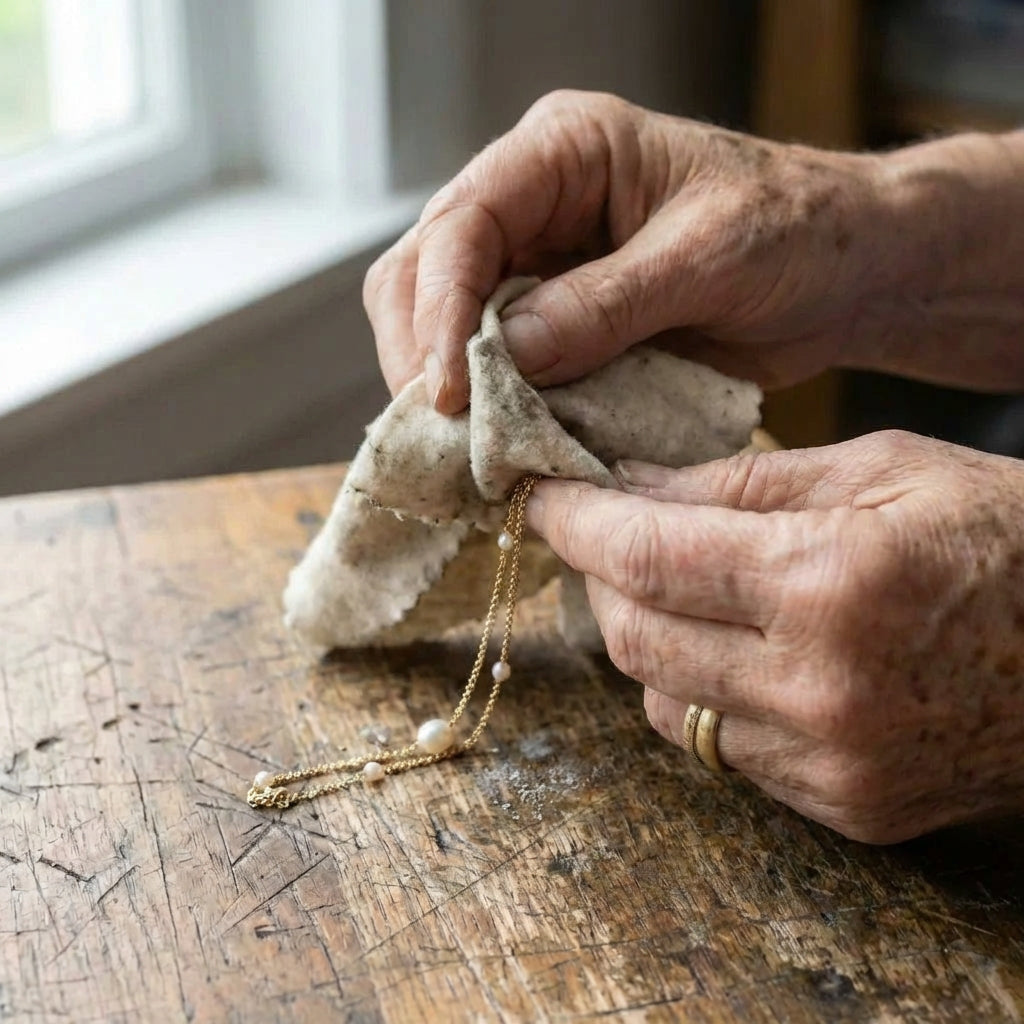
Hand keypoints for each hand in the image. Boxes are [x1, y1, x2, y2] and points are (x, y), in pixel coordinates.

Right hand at [363, 89, 1023, 412]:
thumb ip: (606, 304)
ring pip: (443, 326)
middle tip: (445, 433)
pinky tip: (498, 448)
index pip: (463, 222)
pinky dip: (489, 412)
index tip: (447, 391)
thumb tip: (505, 356)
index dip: (442, 309)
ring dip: (448, 390)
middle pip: (424, 273)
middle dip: (425, 354)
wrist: (843, 276)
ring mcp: (537, 269)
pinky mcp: (554, 328)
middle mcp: (532, 205)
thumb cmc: (796, 232)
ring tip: (465, 451)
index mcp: (564, 153)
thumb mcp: (709, 256)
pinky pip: (494, 370)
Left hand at [526, 430, 1023, 842]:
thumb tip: (631, 484)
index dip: (573, 522)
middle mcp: (821, 689)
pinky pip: (722, 748)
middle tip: (604, 530)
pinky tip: (734, 650)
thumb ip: (742, 483)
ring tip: (676, 587)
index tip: (537, 494)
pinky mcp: (846, 808)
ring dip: (646, 637)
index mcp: (832, 582)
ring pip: (663, 702)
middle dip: (600, 577)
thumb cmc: (1008, 538)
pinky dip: (701, 693)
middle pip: (634, 636)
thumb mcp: (882, 469)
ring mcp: (832, 764)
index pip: (646, 556)